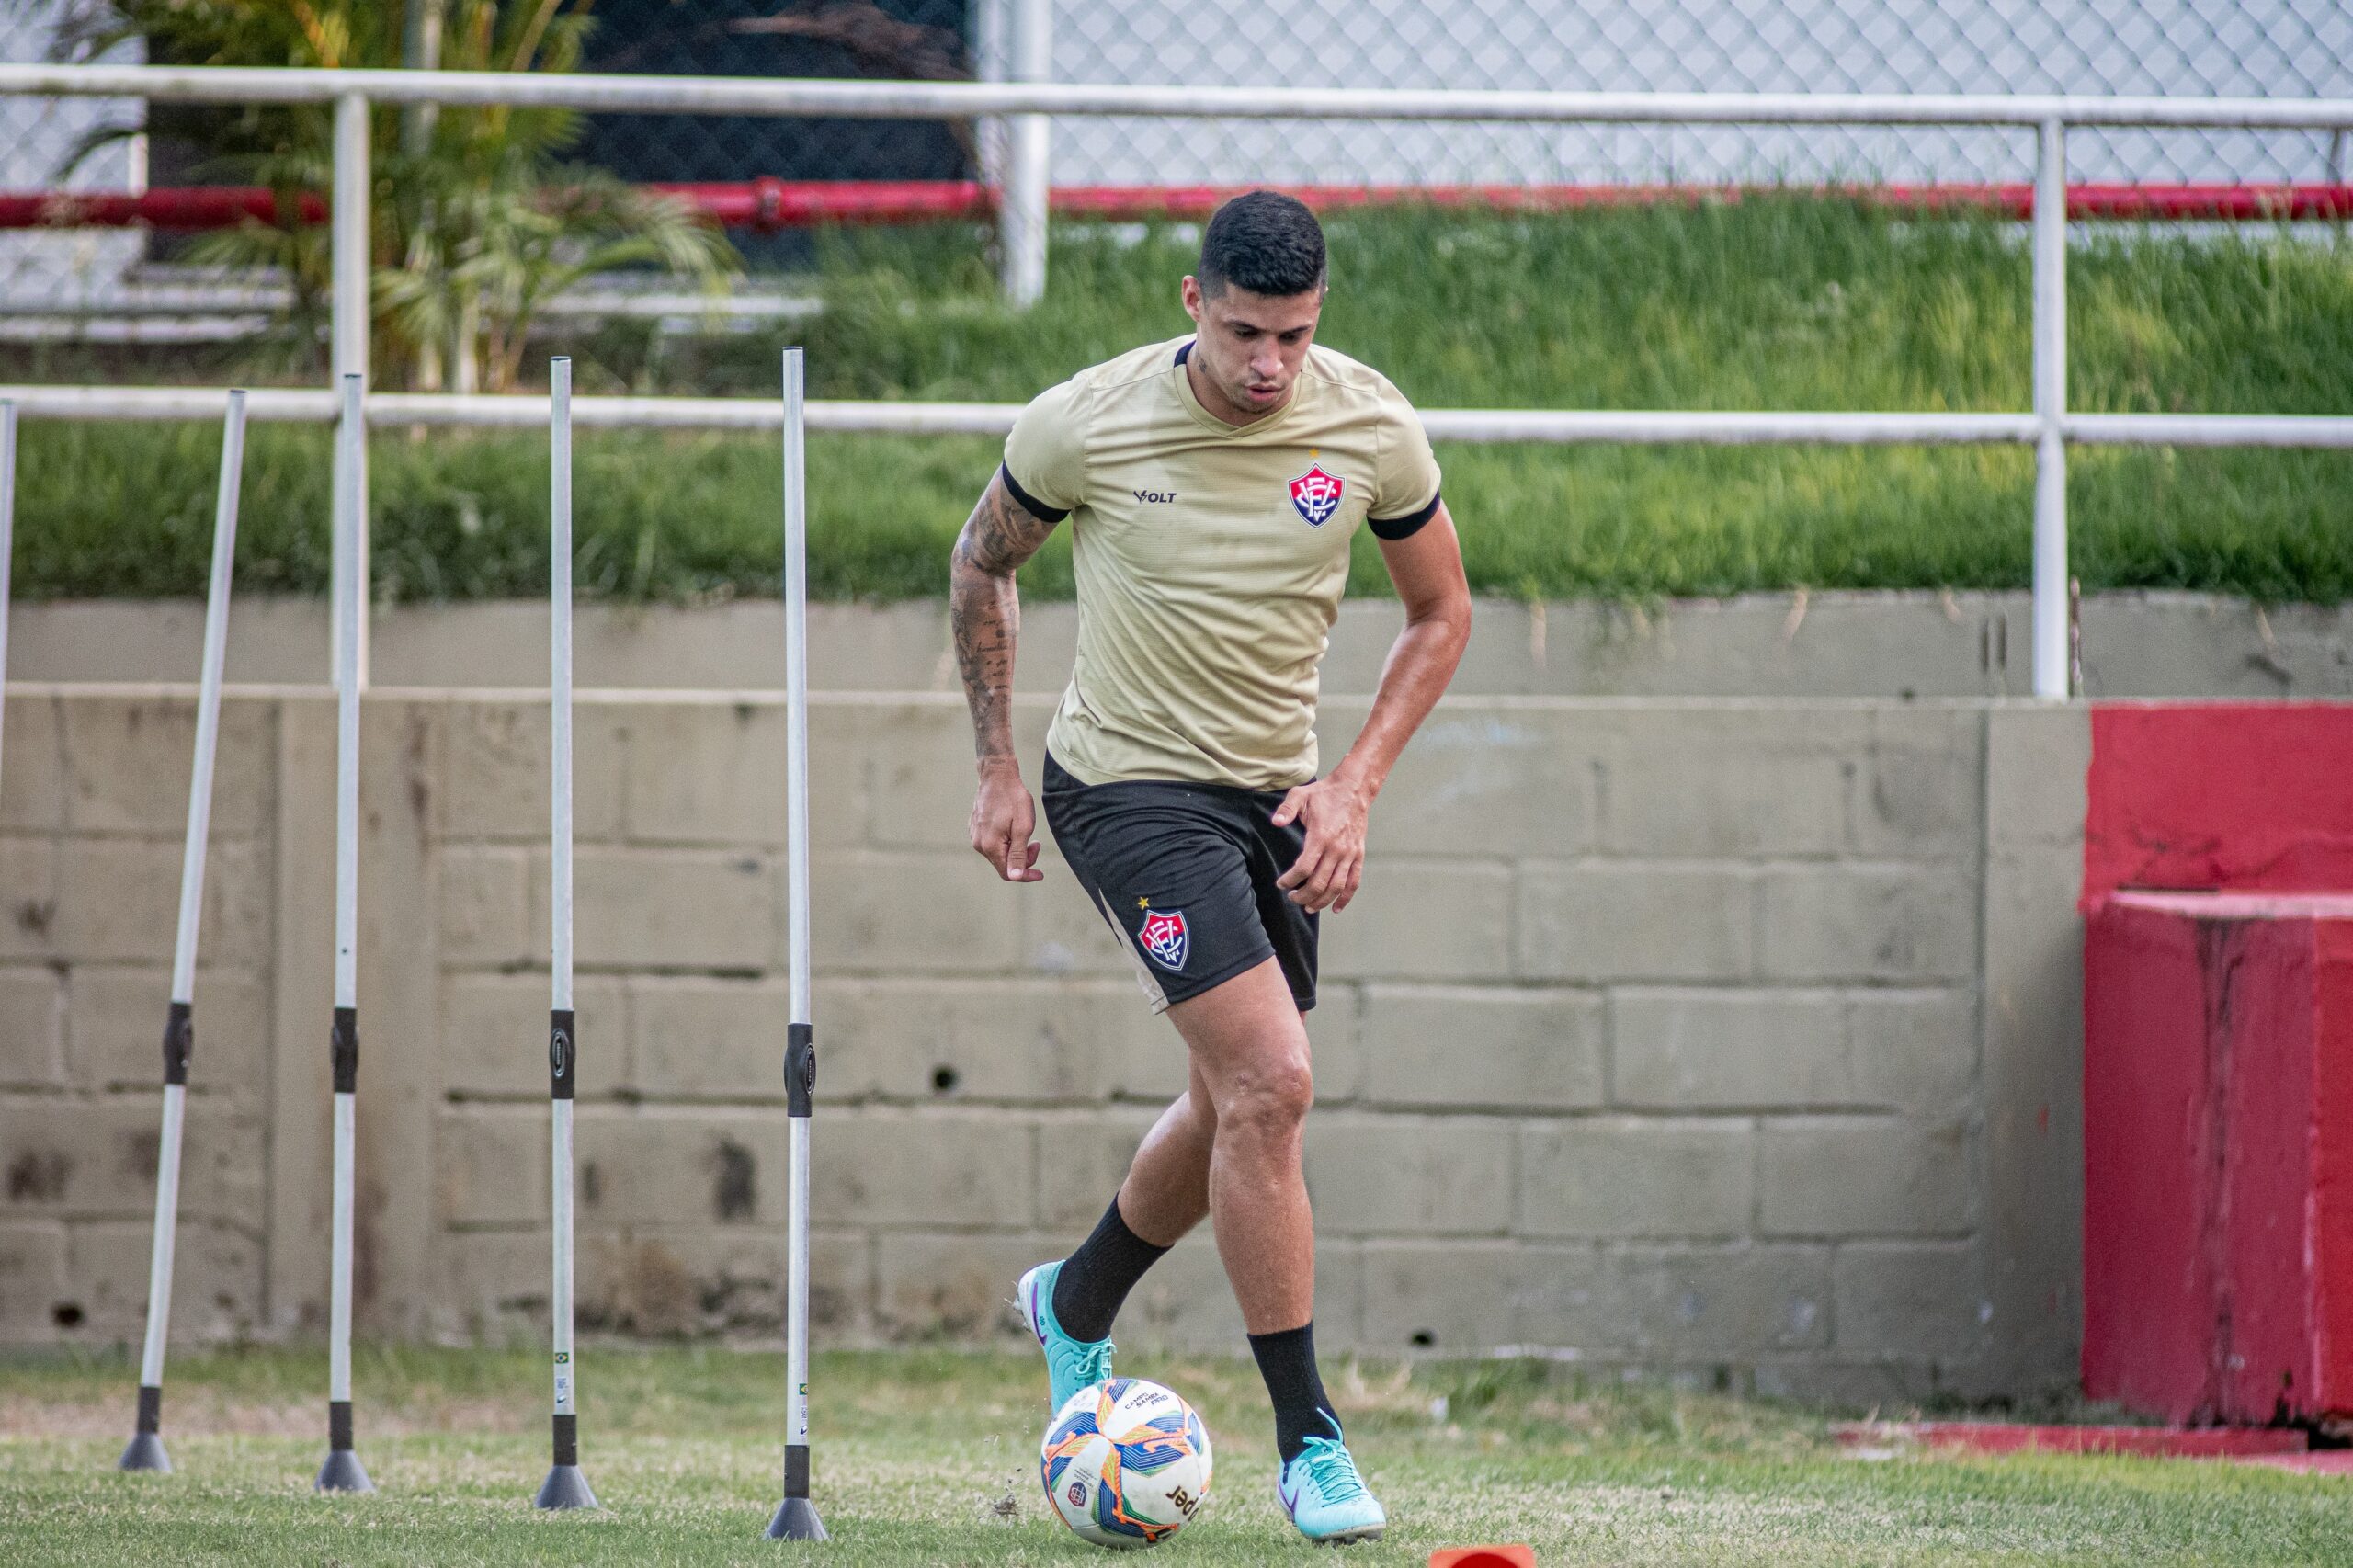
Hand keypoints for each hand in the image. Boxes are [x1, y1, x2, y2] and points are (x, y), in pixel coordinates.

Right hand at [970, 758, 1043, 882]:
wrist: (997, 776)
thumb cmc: (1012, 798)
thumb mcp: (1023, 826)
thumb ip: (1018, 854)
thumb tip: (1015, 876)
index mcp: (990, 846)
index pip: (1008, 873)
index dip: (1026, 876)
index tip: (1040, 873)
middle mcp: (979, 844)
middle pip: (1003, 864)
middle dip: (1022, 859)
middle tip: (1036, 843)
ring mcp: (975, 836)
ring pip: (998, 854)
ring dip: (1014, 849)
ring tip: (1024, 832)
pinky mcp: (975, 828)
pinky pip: (992, 844)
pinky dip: (1006, 842)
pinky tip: (1012, 828)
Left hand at [1272, 773, 1370, 911]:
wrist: (1354, 789)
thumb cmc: (1324, 793)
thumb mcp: (1300, 795)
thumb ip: (1286, 809)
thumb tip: (1275, 823)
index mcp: (1321, 836)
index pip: (1304, 868)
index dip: (1290, 880)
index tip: (1281, 884)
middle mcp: (1337, 849)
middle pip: (1319, 883)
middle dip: (1303, 896)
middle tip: (1292, 898)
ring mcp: (1350, 854)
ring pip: (1336, 887)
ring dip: (1321, 901)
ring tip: (1308, 907)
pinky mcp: (1358, 856)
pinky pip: (1354, 882)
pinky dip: (1345, 898)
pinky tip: (1336, 908)